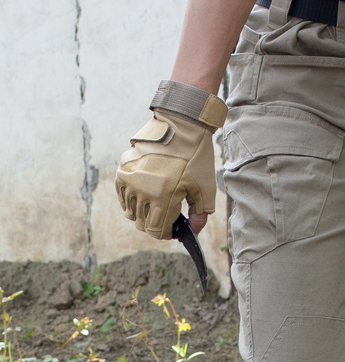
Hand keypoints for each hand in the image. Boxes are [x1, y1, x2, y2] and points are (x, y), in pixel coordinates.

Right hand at [115, 81, 226, 239]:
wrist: (181, 128)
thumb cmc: (196, 159)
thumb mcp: (205, 189)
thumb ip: (199, 215)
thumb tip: (194, 231)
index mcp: (164, 198)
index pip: (156, 230)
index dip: (165, 234)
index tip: (172, 230)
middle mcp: (143, 191)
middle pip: (142, 223)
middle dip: (155, 225)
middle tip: (166, 218)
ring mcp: (131, 180)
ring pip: (130, 212)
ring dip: (143, 214)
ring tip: (155, 206)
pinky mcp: (123, 169)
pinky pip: (122, 195)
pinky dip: (131, 201)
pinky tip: (144, 197)